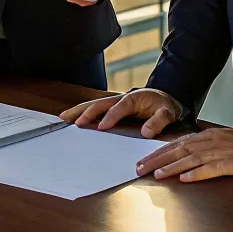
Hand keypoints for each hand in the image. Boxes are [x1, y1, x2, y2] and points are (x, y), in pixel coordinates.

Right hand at [60, 87, 183, 138]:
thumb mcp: (168, 112)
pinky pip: (95, 110)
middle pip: (99, 104)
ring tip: (64, 118)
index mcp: (132, 99)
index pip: (118, 108)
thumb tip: (146, 132)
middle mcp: (120, 99)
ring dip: (79, 111)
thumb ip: (158, 121)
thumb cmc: (165, 106)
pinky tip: (73, 120)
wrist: (166, 99)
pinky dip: (83, 113)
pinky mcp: (112, 109)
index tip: (101, 127)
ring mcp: (114, 103)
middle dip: (86, 112)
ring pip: (93, 105)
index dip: (110, 117)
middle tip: (74, 122)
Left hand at [134, 128, 232, 182]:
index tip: (141, 160)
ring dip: (172, 167)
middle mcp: (210, 142)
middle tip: (139, 168)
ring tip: (157, 174)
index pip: (175, 144)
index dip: (157, 152)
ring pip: (191, 159)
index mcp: (206, 137)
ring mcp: (221, 152)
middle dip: (157, 160)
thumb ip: (202, 145)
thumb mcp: (220, 140)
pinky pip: (212, 169)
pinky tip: (186, 179)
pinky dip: (198, 174)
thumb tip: (181, 152)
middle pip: (178, 151)